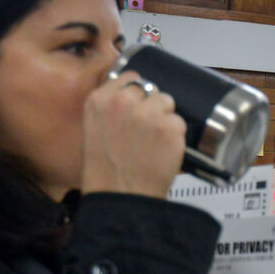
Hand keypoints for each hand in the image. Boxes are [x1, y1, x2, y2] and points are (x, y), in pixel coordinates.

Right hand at [80, 74, 185, 198]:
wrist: (120, 196)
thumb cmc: (106, 171)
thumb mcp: (95, 130)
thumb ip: (111, 108)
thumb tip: (133, 96)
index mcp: (100, 100)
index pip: (130, 77)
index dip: (138, 92)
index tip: (140, 104)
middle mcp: (123, 102)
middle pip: (151, 89)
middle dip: (152, 106)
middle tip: (147, 131)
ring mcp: (148, 114)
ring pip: (168, 103)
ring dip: (166, 119)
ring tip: (154, 142)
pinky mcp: (169, 128)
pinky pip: (180, 124)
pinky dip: (176, 138)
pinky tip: (162, 152)